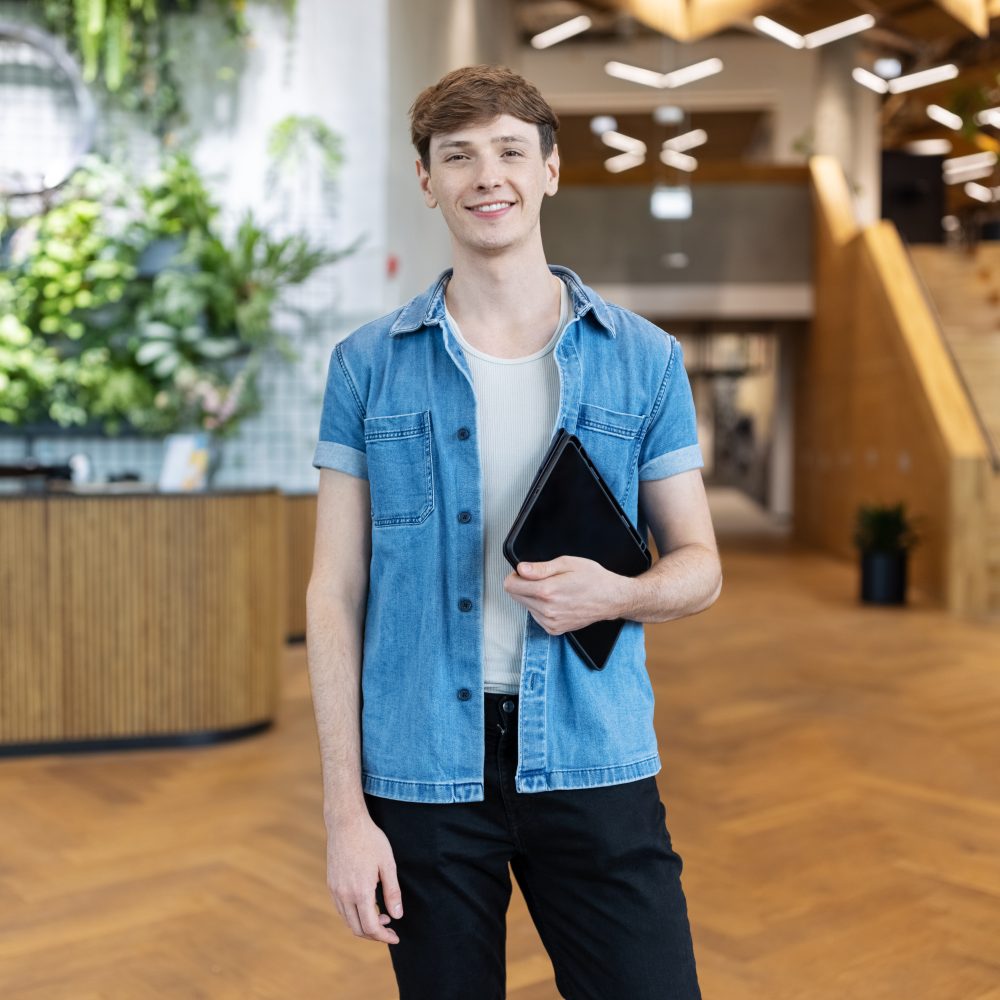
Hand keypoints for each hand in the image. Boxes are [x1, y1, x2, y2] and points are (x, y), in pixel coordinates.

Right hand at [326, 812, 402, 944]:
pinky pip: (341, 909)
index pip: (371, 927)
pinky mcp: (331, 884)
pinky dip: (354, 915)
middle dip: (375, 934)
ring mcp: (335, 890)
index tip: (396, 937)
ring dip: (364, 924)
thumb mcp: (388, 864)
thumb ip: (392, 892)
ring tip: (381, 915)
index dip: (384, 936)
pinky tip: (366, 905)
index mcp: (360, 892)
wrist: (346, 823)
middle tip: (390, 928)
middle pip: (357, 928)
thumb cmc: (370, 840)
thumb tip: (397, 915)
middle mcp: (344, 895)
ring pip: (348, 920)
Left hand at [502, 555, 627, 634]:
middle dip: (524, 585)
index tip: (525, 572)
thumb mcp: (567, 563)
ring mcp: (550, 622)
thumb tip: (521, 569)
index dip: (516, 575)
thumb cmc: (593, 579)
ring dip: (534, 597)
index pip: (510, 585)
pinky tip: (557, 601)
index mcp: (547, 591)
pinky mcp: (555, 629)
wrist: (611, 598)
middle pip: (515, 596)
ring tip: (555, 590)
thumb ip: (540, 568)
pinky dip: (542, 608)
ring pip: (526, 606)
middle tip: (543, 579)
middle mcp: (547, 609)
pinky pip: (536, 616)